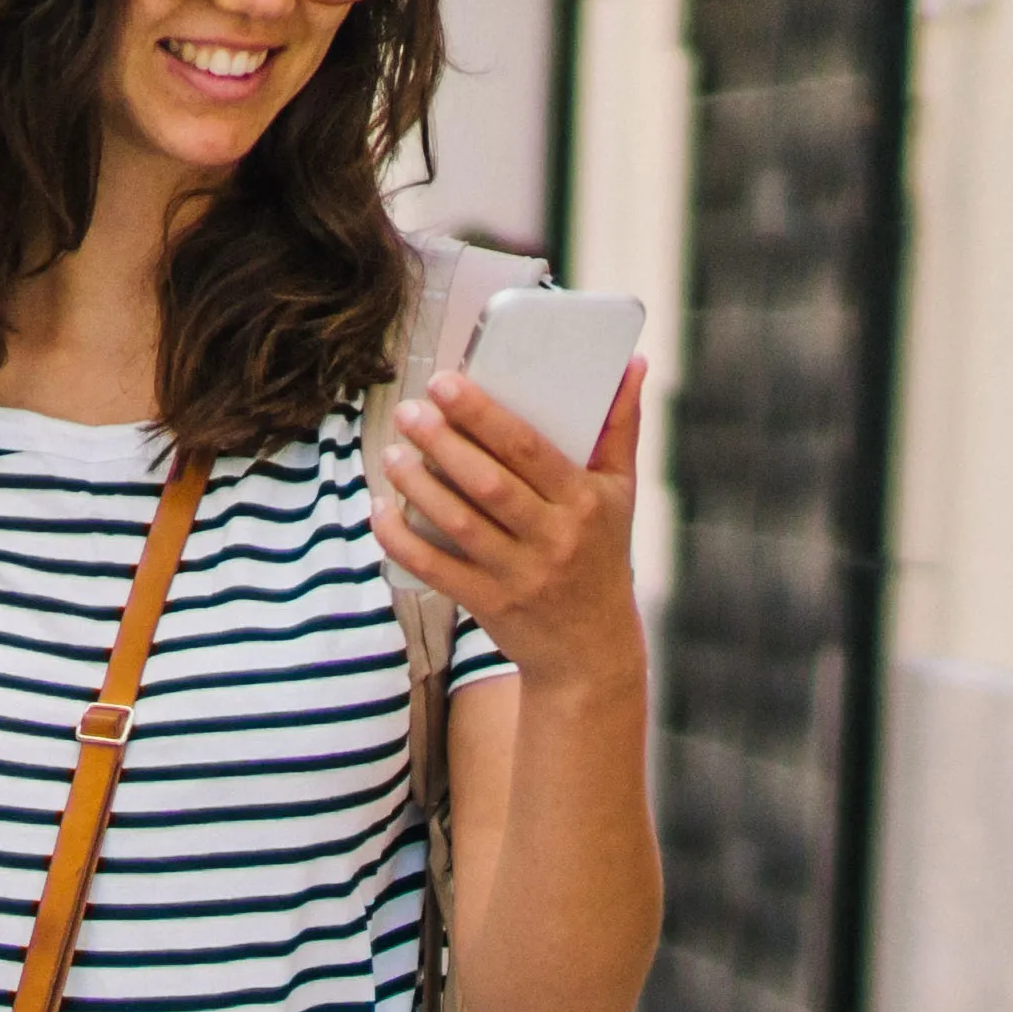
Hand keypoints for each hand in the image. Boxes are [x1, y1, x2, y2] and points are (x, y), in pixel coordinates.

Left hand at [375, 365, 649, 687]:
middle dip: (443, 443)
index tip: (446, 383)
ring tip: (392, 453)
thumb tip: (632, 362)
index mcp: (585, 501)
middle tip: (409, 412)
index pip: (529, 448)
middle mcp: (555, 538)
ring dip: (418, 487)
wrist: (591, 649)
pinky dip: (403, 540)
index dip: (483, 414)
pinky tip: (380, 510)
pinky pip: (437, 569)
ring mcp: (520, 574)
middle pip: (488, 483)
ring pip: (459, 524)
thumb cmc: (602, 555)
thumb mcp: (621, 492)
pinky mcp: (490, 604)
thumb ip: (621, 427)